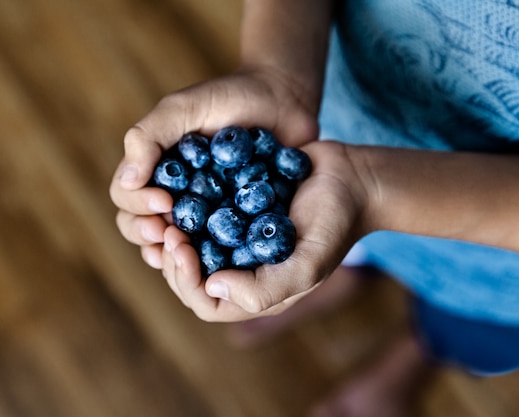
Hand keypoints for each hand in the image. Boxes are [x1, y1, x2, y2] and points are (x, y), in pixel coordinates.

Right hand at [110, 67, 319, 270]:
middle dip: (149, 235)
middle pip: (142, 229)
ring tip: (186, 253)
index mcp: (155, 171)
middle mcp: (173, 196)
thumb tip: (128, 181)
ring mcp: (203, 214)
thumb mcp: (184, 108)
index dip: (138, 206)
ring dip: (174, 255)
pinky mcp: (235, 226)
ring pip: (174, 247)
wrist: (285, 99)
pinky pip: (216, 250)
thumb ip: (148, 137)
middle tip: (169, 234)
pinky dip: (212, 258)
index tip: (164, 201)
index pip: (126, 197)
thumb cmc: (231, 97)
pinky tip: (220, 262)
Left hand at [155, 140, 367, 321]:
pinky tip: (177, 193)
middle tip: (167, 230)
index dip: (185, 281)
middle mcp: (243, 267)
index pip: (206, 303)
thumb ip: (265, 289)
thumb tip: (212, 286)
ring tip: (166, 214)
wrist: (351, 176)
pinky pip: (201, 217)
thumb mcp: (308, 264)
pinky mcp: (236, 211)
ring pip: (190, 248)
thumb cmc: (335, 222)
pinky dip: (186, 209)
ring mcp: (238, 239)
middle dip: (173, 259)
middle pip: (191, 278)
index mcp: (258, 290)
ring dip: (173, 235)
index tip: (179, 246)